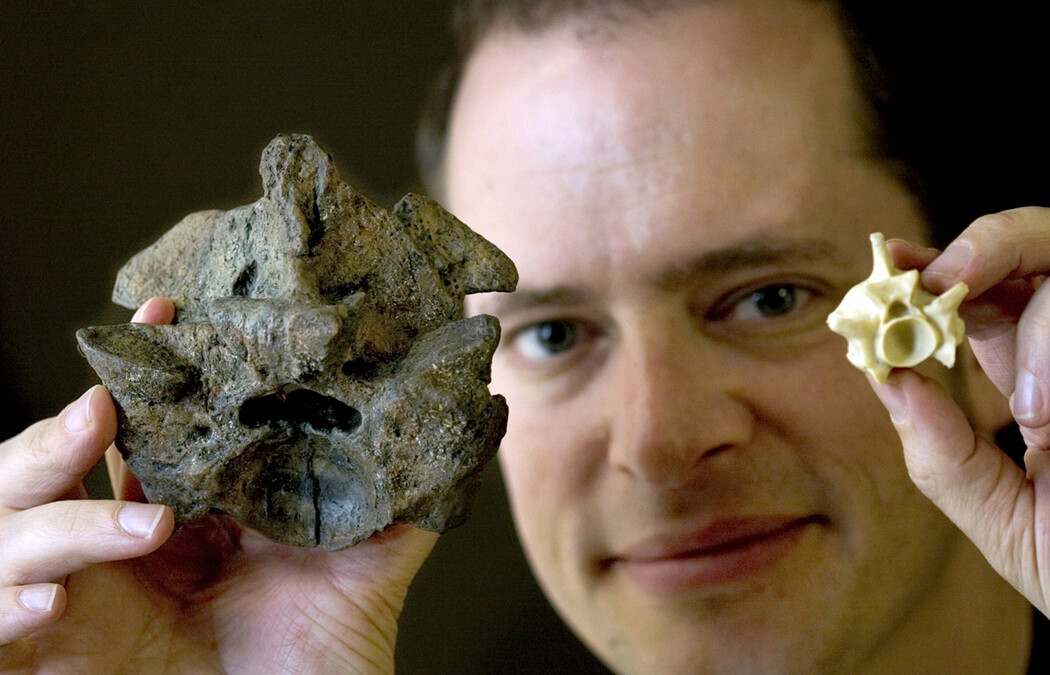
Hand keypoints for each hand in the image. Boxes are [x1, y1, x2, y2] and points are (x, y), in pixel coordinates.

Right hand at [0, 297, 438, 672]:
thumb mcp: (371, 564)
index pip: (143, 424)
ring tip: (135, 523)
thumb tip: (477, 414)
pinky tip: (49, 598)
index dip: (146, 369)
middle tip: (107, 402)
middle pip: (52, 465)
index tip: (163, 311)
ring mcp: (82, 594)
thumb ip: (408, 493)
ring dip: (51, 516)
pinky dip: (3, 604)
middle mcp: (122, 541)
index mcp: (186, 508)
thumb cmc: (327, 657)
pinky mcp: (55, 655)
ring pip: (11, 529)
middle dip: (63, 430)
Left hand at [875, 205, 1049, 673]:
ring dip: (1049, 326)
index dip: (941, 268)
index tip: (893, 258)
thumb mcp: (1004, 522)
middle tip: (948, 277)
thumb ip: (944, 452)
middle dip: (994, 240)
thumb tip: (886, 373)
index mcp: (1041, 384)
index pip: (990, 295)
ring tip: (1037, 408)